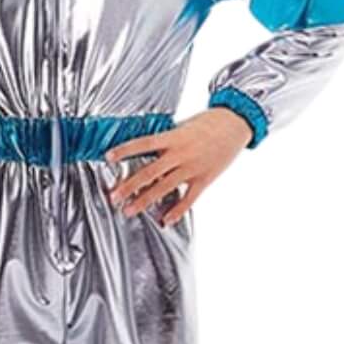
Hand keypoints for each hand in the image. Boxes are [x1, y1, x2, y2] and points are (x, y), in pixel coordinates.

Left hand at [105, 108, 252, 224]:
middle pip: (149, 172)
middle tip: (114, 197)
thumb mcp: (183, 126)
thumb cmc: (208, 123)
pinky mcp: (204, 179)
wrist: (235, 124)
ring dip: (145, 200)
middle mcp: (180, 154)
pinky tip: (166, 221)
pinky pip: (188, 198)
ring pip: (164, 188)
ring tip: (129, 211)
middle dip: (129, 185)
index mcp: (173, 137)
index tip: (108, 157)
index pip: (143, 143)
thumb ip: (167, 140)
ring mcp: (192, 168)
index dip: (125, 150)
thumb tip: (147, 150)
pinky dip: (177, 211)